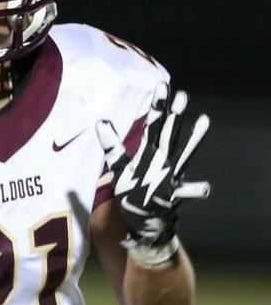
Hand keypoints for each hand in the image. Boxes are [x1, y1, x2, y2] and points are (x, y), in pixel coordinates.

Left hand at [96, 85, 209, 260]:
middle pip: (168, 133)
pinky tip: (204, 188)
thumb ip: (112, 146)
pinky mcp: (173, 195)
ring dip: (193, 139)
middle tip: (180, 94)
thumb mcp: (119, 168)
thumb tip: (100, 122)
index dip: (156, 106)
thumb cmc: (133, 191)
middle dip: (173, 115)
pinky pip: (186, 191)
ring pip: (183, 153)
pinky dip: (195, 190)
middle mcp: (162, 161)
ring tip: (204, 121)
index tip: (161, 85)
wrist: (145, 219)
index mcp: (148, 153)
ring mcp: (170, 176)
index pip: (152, 125)